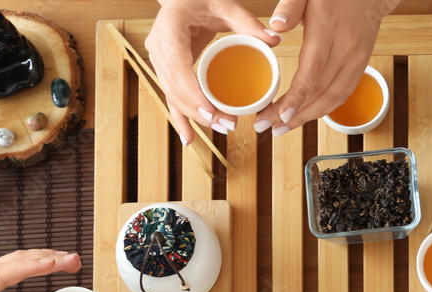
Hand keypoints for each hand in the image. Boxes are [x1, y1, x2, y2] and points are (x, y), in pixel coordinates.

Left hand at [0, 249, 80, 291]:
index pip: (6, 274)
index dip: (33, 267)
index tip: (56, 262)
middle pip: (17, 259)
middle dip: (48, 256)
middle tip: (75, 261)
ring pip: (17, 257)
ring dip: (45, 255)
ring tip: (70, 260)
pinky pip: (13, 263)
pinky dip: (35, 260)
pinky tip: (50, 263)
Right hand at [145, 0, 280, 143]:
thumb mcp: (225, 4)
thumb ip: (248, 22)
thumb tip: (274, 39)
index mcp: (169, 29)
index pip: (178, 68)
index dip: (194, 94)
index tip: (213, 112)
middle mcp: (158, 47)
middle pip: (176, 89)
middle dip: (201, 111)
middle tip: (229, 125)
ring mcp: (158, 60)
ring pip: (173, 96)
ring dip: (195, 117)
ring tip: (220, 130)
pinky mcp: (166, 69)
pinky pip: (172, 96)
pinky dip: (181, 118)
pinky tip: (189, 139)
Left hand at [256, 0, 400, 135]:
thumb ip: (290, 6)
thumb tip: (275, 26)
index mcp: (328, 30)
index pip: (312, 72)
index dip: (296, 98)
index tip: (278, 116)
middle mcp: (346, 49)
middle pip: (320, 92)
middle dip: (295, 116)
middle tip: (270, 128)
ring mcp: (357, 59)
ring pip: (334, 98)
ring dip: (309, 117)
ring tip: (284, 128)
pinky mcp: (362, 64)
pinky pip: (344, 93)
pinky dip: (325, 108)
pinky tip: (307, 115)